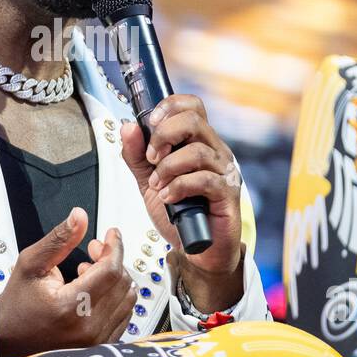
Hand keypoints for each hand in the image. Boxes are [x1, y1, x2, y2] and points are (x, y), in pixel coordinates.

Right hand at [0, 208, 138, 356]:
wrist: (8, 338)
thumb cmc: (17, 304)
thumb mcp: (31, 264)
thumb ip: (58, 239)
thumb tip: (80, 216)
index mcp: (70, 307)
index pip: (110, 270)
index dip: (114, 247)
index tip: (110, 234)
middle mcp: (88, 328)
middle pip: (121, 282)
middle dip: (111, 259)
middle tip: (93, 250)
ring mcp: (96, 341)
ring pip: (127, 298)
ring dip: (115, 278)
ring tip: (90, 272)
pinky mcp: (102, 346)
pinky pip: (124, 315)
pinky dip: (116, 296)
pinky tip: (96, 289)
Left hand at [119, 95, 244, 312]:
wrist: (196, 250)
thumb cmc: (178, 214)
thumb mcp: (148, 182)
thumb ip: (137, 156)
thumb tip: (128, 126)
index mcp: (199, 141)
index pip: (192, 105)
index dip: (169, 107)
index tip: (149, 124)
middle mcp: (215, 151)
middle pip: (193, 120)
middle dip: (163, 136)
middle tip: (151, 159)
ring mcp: (224, 171)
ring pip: (197, 151)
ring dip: (168, 168)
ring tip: (158, 186)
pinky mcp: (228, 193)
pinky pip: (204, 180)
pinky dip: (179, 186)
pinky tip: (169, 198)